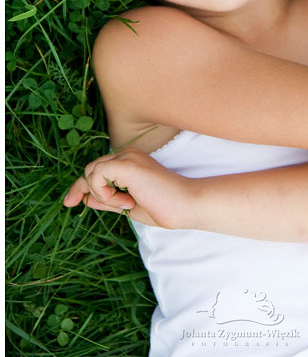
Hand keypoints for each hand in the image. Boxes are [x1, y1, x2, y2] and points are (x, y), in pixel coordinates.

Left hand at [63, 147, 189, 228]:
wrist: (185, 206)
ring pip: (91, 172)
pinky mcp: (127, 163)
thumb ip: (107, 200)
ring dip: (102, 194)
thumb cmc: (163, 207)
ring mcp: (128, 156)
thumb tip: (85, 199)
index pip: (96, 170)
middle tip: (110, 205)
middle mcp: (128, 154)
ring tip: (127, 203)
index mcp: (130, 162)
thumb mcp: (128, 205)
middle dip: (87, 191)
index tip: (68, 203)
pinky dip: (104, 192)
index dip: (79, 186)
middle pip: (89, 169)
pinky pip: (97, 174)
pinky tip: (125, 200)